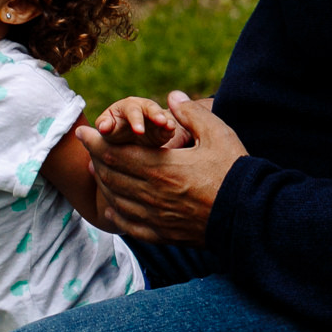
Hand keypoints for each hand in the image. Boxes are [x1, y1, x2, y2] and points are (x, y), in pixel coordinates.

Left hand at [75, 91, 246, 244]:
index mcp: (160, 168)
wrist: (249, 215)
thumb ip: (191, 114)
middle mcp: (151, 194)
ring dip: (104, 184)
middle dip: (95, 159)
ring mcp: (155, 217)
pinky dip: (116, 214)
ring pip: (116, 200)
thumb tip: (171, 97)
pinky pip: (129, 225)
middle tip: (89, 148)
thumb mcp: (217, 134)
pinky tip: (113, 207)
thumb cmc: (234, 172)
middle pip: (111, 176)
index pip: (115, 153)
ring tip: (98, 171)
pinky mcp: (163, 234)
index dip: (94, 142)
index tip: (82, 132)